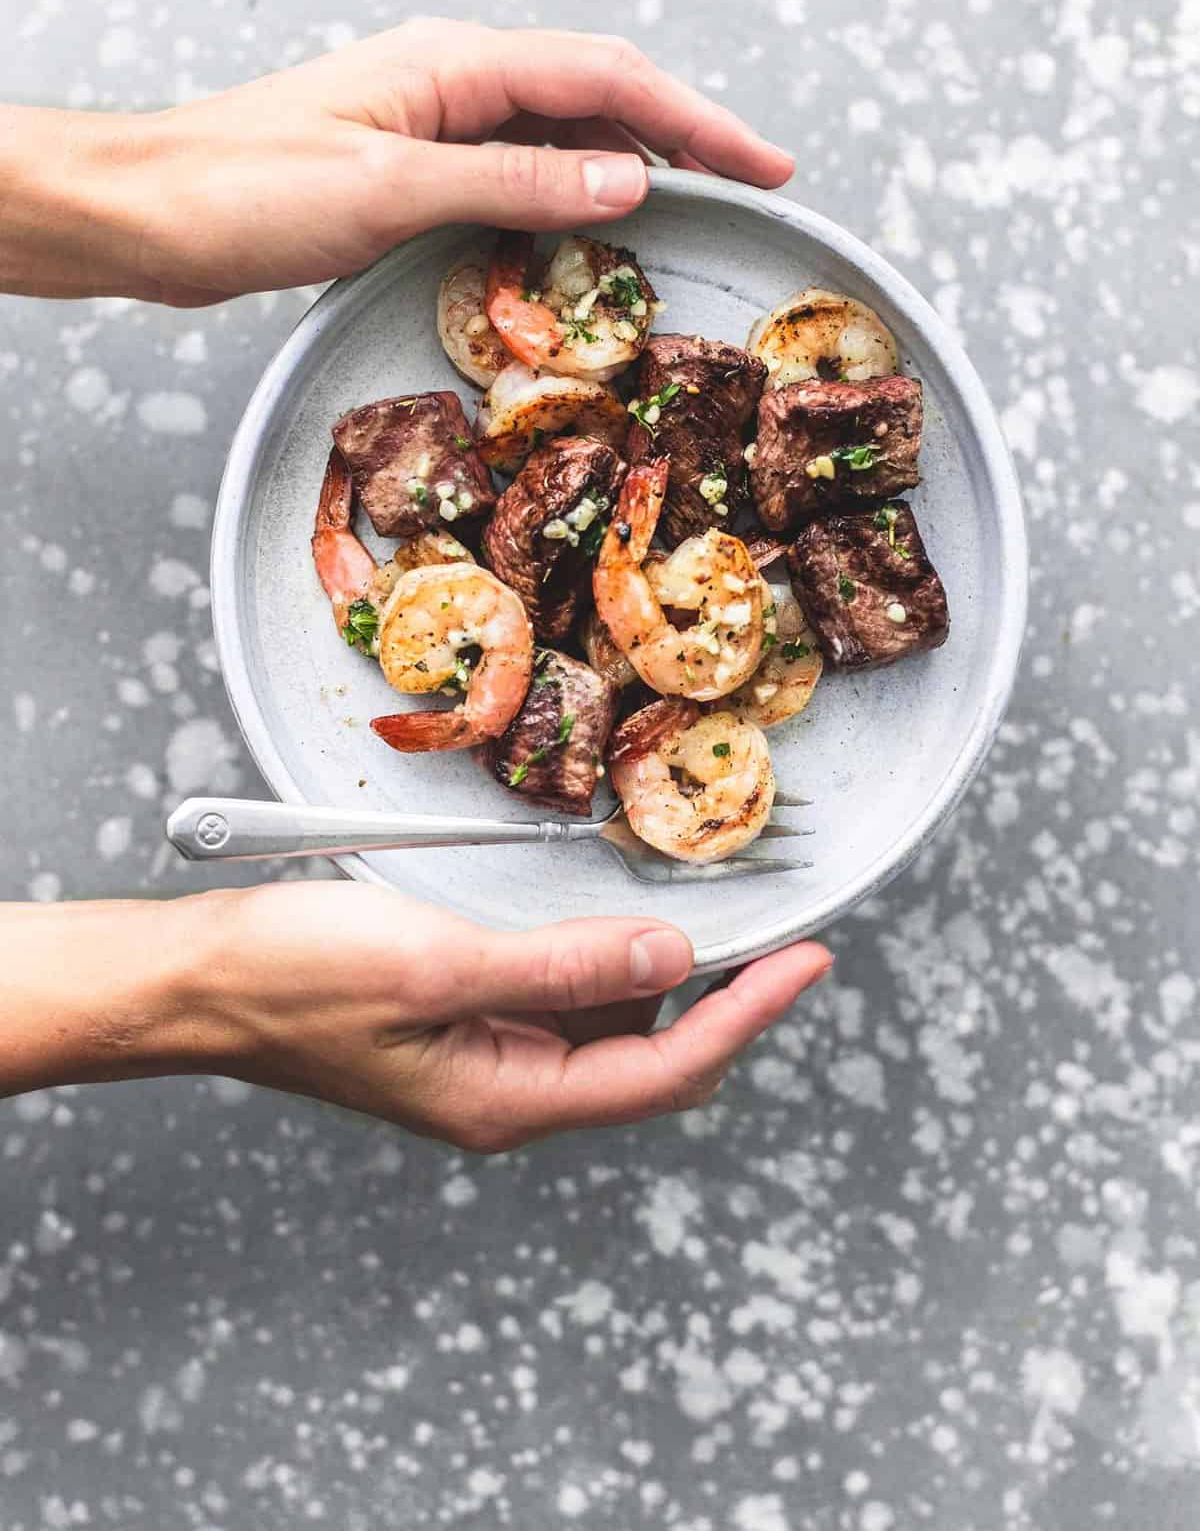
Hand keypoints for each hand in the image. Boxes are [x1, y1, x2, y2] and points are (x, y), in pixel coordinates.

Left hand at [0, 20, 792, 305]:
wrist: (153, 212)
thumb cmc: (250, 189)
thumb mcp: (395, 190)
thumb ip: (516, 181)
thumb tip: (630, 179)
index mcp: (456, 63)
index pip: (609, 78)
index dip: (698, 121)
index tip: (765, 165)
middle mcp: (454, 79)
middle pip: (597, 97)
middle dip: (681, 139)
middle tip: (749, 192)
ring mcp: (435, 119)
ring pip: (560, 134)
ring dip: (627, 170)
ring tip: (690, 220)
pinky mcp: (414, 164)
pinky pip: (517, 169)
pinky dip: (567, 197)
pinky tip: (587, 235)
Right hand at [191, 882, 830, 1149]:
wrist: (202, 981)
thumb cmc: (296, 979)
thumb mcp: (436, 967)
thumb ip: (561, 967)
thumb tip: (672, 958)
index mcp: (508, 1100)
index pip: (666, 1071)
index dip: (749, 1016)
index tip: (811, 962)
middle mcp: (510, 1091)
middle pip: (654, 1062)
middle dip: (729, 1003)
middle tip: (789, 937)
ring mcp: (489, 1058)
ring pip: (615, 1032)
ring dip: (673, 981)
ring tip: (728, 918)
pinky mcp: (468, 1019)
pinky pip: (566, 1001)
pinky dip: (612, 964)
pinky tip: (625, 920)